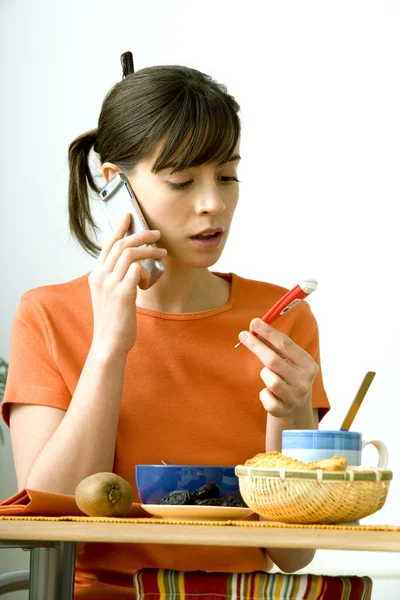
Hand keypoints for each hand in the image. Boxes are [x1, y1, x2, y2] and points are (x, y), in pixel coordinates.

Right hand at [89, 213, 167, 357]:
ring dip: (149, 249)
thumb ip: (115, 279)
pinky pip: (137, 270)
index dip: (119, 228)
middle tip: (156, 233)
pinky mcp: (123, 294)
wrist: (109, 343)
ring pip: (130, 253)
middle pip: (121, 244)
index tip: (128, 216)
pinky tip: (151, 276)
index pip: (107, 244)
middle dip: (141, 234)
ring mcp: (110, 285)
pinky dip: (146, 269)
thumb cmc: (113, 321)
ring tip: (162, 251)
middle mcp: (100, 277)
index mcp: (96, 275)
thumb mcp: (108, 295)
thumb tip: (133, 266)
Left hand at [238, 318, 318, 417]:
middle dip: (256, 345)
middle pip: (273, 360)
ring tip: (268, 375)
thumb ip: (273, 344)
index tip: (254, 322)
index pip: (286, 344)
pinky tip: (269, 393)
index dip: (268, 332)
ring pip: (269, 379)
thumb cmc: (288, 374)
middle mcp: (304, 381)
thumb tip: (254, 326)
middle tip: (242, 334)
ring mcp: (295, 397)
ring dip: (264, 374)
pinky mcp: (283, 410)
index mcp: (308, 364)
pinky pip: (265, 397)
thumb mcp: (287, 359)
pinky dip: (263, 394)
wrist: (296, 406)